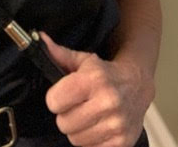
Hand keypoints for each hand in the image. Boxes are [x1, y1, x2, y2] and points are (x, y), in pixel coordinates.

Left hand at [42, 32, 153, 146]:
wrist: (137, 86)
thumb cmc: (105, 73)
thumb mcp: (83, 60)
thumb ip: (59, 53)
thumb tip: (40, 39)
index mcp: (94, 80)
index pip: (55, 101)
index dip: (55, 98)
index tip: (62, 95)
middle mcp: (107, 102)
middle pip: (63, 123)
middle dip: (66, 115)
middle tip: (76, 106)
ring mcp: (116, 125)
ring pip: (75, 139)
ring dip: (77, 129)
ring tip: (87, 115)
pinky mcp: (123, 142)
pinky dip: (91, 140)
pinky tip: (97, 125)